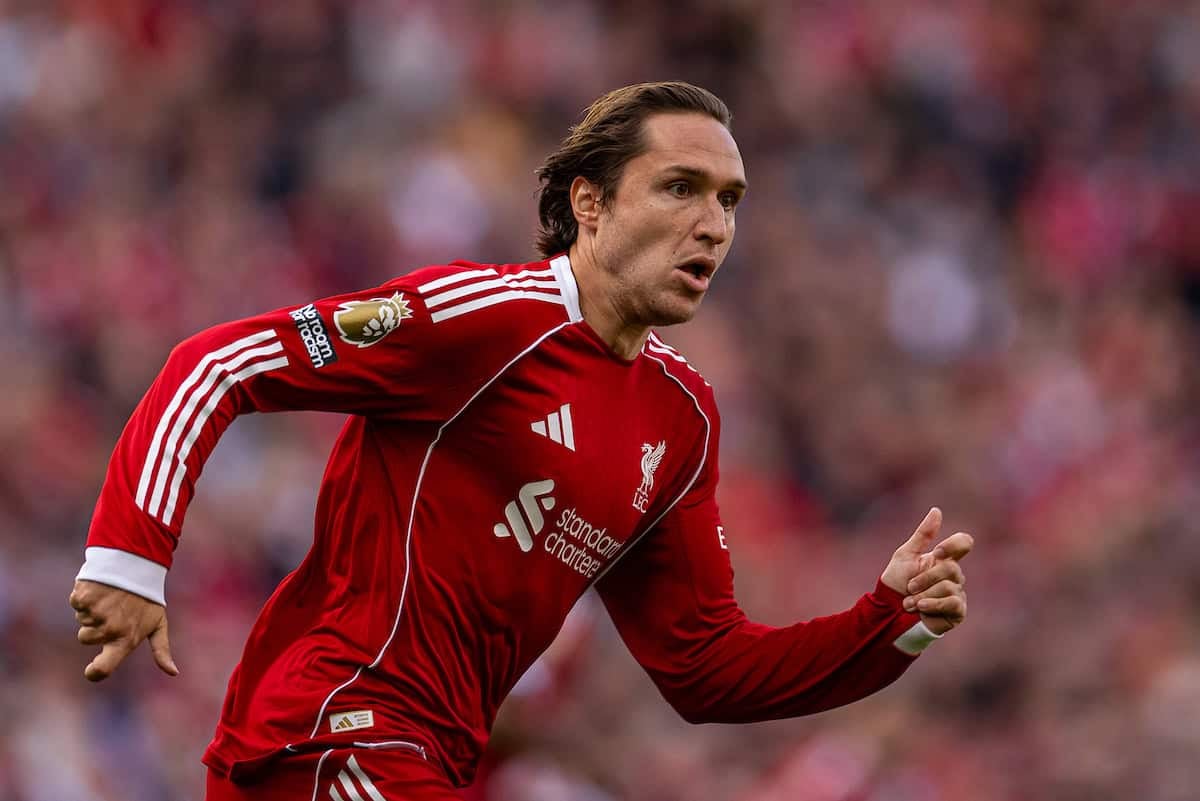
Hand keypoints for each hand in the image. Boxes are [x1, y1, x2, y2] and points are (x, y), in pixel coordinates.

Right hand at [69, 580, 178, 680]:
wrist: (137, 564)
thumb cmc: (147, 598)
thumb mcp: (158, 623)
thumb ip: (162, 649)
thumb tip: (173, 673)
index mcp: (126, 639)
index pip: (104, 668)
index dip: (94, 672)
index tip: (92, 669)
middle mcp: (109, 629)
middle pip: (86, 638)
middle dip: (96, 625)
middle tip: (115, 610)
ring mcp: (94, 614)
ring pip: (81, 620)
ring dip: (92, 610)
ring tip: (111, 597)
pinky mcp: (83, 597)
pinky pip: (76, 603)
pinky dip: (85, 596)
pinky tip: (101, 588)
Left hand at [880, 507, 972, 635]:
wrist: (890, 611)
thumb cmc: (897, 582)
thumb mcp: (906, 555)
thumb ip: (923, 534)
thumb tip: (937, 510)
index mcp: (943, 559)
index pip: (964, 543)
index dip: (954, 545)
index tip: (938, 552)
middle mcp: (953, 575)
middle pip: (951, 567)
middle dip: (924, 578)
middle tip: (909, 587)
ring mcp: (957, 593)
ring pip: (949, 586)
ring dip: (923, 594)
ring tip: (909, 602)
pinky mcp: (957, 611)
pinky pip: (953, 602)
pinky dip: (932, 604)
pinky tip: (920, 608)